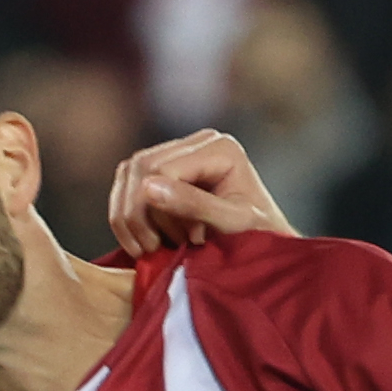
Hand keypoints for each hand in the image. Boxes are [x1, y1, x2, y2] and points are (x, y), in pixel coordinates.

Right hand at [107, 132, 293, 252]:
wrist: (265, 246)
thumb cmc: (258, 238)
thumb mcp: (232, 225)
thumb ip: (195, 205)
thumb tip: (148, 188)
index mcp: (221, 148)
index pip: (164, 169)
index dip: (157, 209)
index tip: (179, 244)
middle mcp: (199, 141)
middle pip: (142, 167)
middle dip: (140, 214)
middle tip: (157, 249)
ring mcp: (180, 152)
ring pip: (128, 173)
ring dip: (131, 217)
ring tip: (154, 247)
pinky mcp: (164, 168)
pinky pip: (126, 182)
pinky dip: (126, 215)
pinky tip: (145, 240)